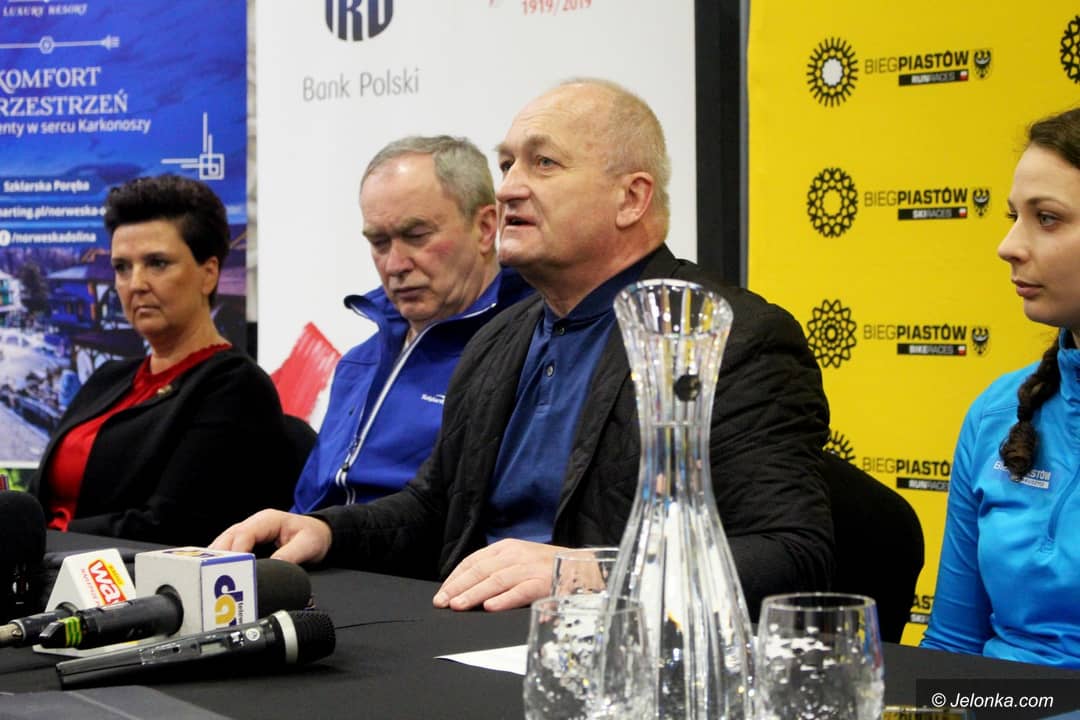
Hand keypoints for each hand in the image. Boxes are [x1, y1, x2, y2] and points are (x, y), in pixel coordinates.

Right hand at [210, 509, 331, 564]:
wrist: (320, 535)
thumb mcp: (307, 545)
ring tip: (208, 577)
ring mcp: (249, 533)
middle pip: (228, 538)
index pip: (244, 533)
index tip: (232, 568)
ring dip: (216, 559)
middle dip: (218, 555)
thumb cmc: (313, 536)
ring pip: (225, 544)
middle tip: (211, 575)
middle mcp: (255, 525)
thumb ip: (289, 556)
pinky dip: (221, 561)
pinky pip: (229, 551)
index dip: (236, 551)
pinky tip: (216, 575)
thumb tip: (270, 569)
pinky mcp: (247, 544)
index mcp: (267, 520)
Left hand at [432, 539, 564, 611]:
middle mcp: (516, 555)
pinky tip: (490, 606)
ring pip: (496, 580)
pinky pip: (521, 591)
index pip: (474, 561)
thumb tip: (468, 588)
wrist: (585, 567)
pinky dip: (505, 599)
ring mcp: (530, 568)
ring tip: (459, 606)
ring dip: (475, 594)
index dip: (455, 577)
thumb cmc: (547, 567)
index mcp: (507, 548)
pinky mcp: (544, 583)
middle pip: (481, 570)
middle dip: (459, 587)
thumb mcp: (519, 560)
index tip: (442, 593)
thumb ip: (497, 570)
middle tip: (442, 602)